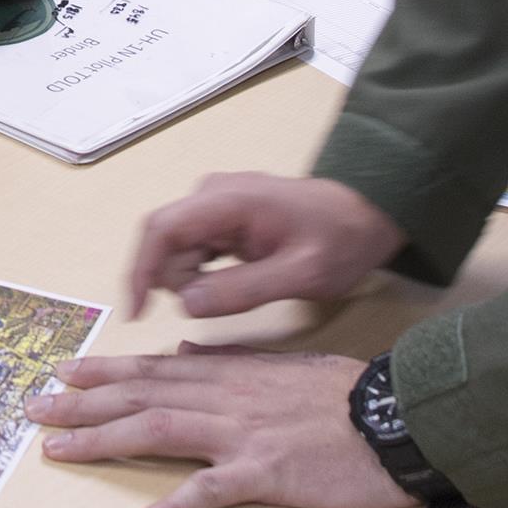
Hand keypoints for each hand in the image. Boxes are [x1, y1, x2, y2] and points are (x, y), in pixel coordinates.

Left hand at [29, 347, 414, 507]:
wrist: (397, 418)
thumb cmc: (350, 397)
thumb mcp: (289, 367)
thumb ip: (235, 362)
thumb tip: (189, 355)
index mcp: (232, 374)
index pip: (154, 370)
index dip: (104, 372)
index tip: (63, 372)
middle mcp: (225, 397)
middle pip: (140, 395)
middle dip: (82, 402)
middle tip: (34, 409)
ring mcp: (241, 433)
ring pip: (156, 429)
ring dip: (102, 441)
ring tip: (57, 452)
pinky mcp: (264, 473)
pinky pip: (207, 493)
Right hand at [125, 170, 405, 317]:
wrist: (371, 213)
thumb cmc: (340, 241)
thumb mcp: (298, 274)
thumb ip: (241, 290)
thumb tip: (184, 303)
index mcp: (227, 200)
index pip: (162, 229)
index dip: (141, 271)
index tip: (136, 313)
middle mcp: (212, 194)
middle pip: (165, 240)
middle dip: (176, 279)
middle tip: (218, 303)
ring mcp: (217, 202)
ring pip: (177, 245)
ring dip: (191, 277)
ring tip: (241, 290)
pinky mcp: (225, 215)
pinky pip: (195, 245)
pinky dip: (201, 270)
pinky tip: (233, 283)